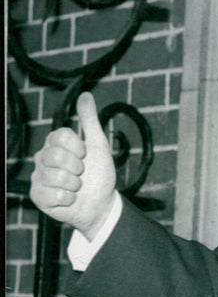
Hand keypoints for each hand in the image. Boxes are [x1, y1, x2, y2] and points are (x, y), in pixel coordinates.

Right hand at [30, 92, 116, 239]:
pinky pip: (52, 194)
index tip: (85, 154)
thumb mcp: (98, 143)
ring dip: (74, 184)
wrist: (101, 202)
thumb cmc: (99, 172)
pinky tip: (70, 198)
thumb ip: (89, 119)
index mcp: (57, 144)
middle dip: (76, 166)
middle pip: (56, 154)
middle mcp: (45, 158)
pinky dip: (67, 198)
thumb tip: (85, 94)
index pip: (60, 135)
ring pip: (54, 175)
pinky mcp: (38, 196)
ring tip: (77, 186)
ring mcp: (39, 177)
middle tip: (82, 172)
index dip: (77, 146)